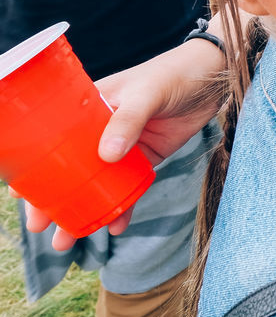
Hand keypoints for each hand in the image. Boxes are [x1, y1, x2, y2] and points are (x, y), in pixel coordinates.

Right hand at [16, 37, 225, 248]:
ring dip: (84, 211)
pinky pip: (129, 187)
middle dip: (54, 200)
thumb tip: (106, 156)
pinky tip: (116, 225)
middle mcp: (100, 130)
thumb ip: (128, 120)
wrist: (214, 78)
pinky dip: (122, 207)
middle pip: (71, 170)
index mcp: (87, 110)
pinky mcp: (146, 158)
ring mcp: (123, 146)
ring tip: (68, 241)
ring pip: (97, 184)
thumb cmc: (173, 74)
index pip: (53, 142)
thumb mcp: (146, 93)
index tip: (20, 195)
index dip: (36, 168)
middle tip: (41, 228)